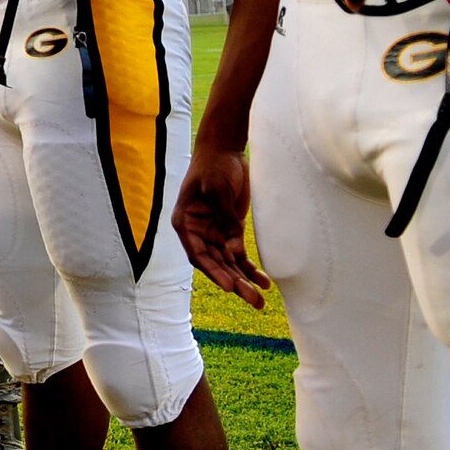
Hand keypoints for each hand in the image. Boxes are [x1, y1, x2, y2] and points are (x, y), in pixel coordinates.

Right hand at [172, 139, 269, 309]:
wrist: (225, 149)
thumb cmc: (214, 165)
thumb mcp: (215, 187)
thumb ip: (224, 215)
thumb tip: (233, 246)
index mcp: (186, 222)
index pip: (198, 254)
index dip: (213, 271)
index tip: (230, 285)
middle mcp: (198, 231)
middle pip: (216, 263)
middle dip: (233, 282)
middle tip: (251, 300)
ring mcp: (215, 231)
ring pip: (228, 263)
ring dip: (243, 281)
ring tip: (259, 300)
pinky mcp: (230, 229)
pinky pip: (239, 254)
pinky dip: (250, 268)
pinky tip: (263, 282)